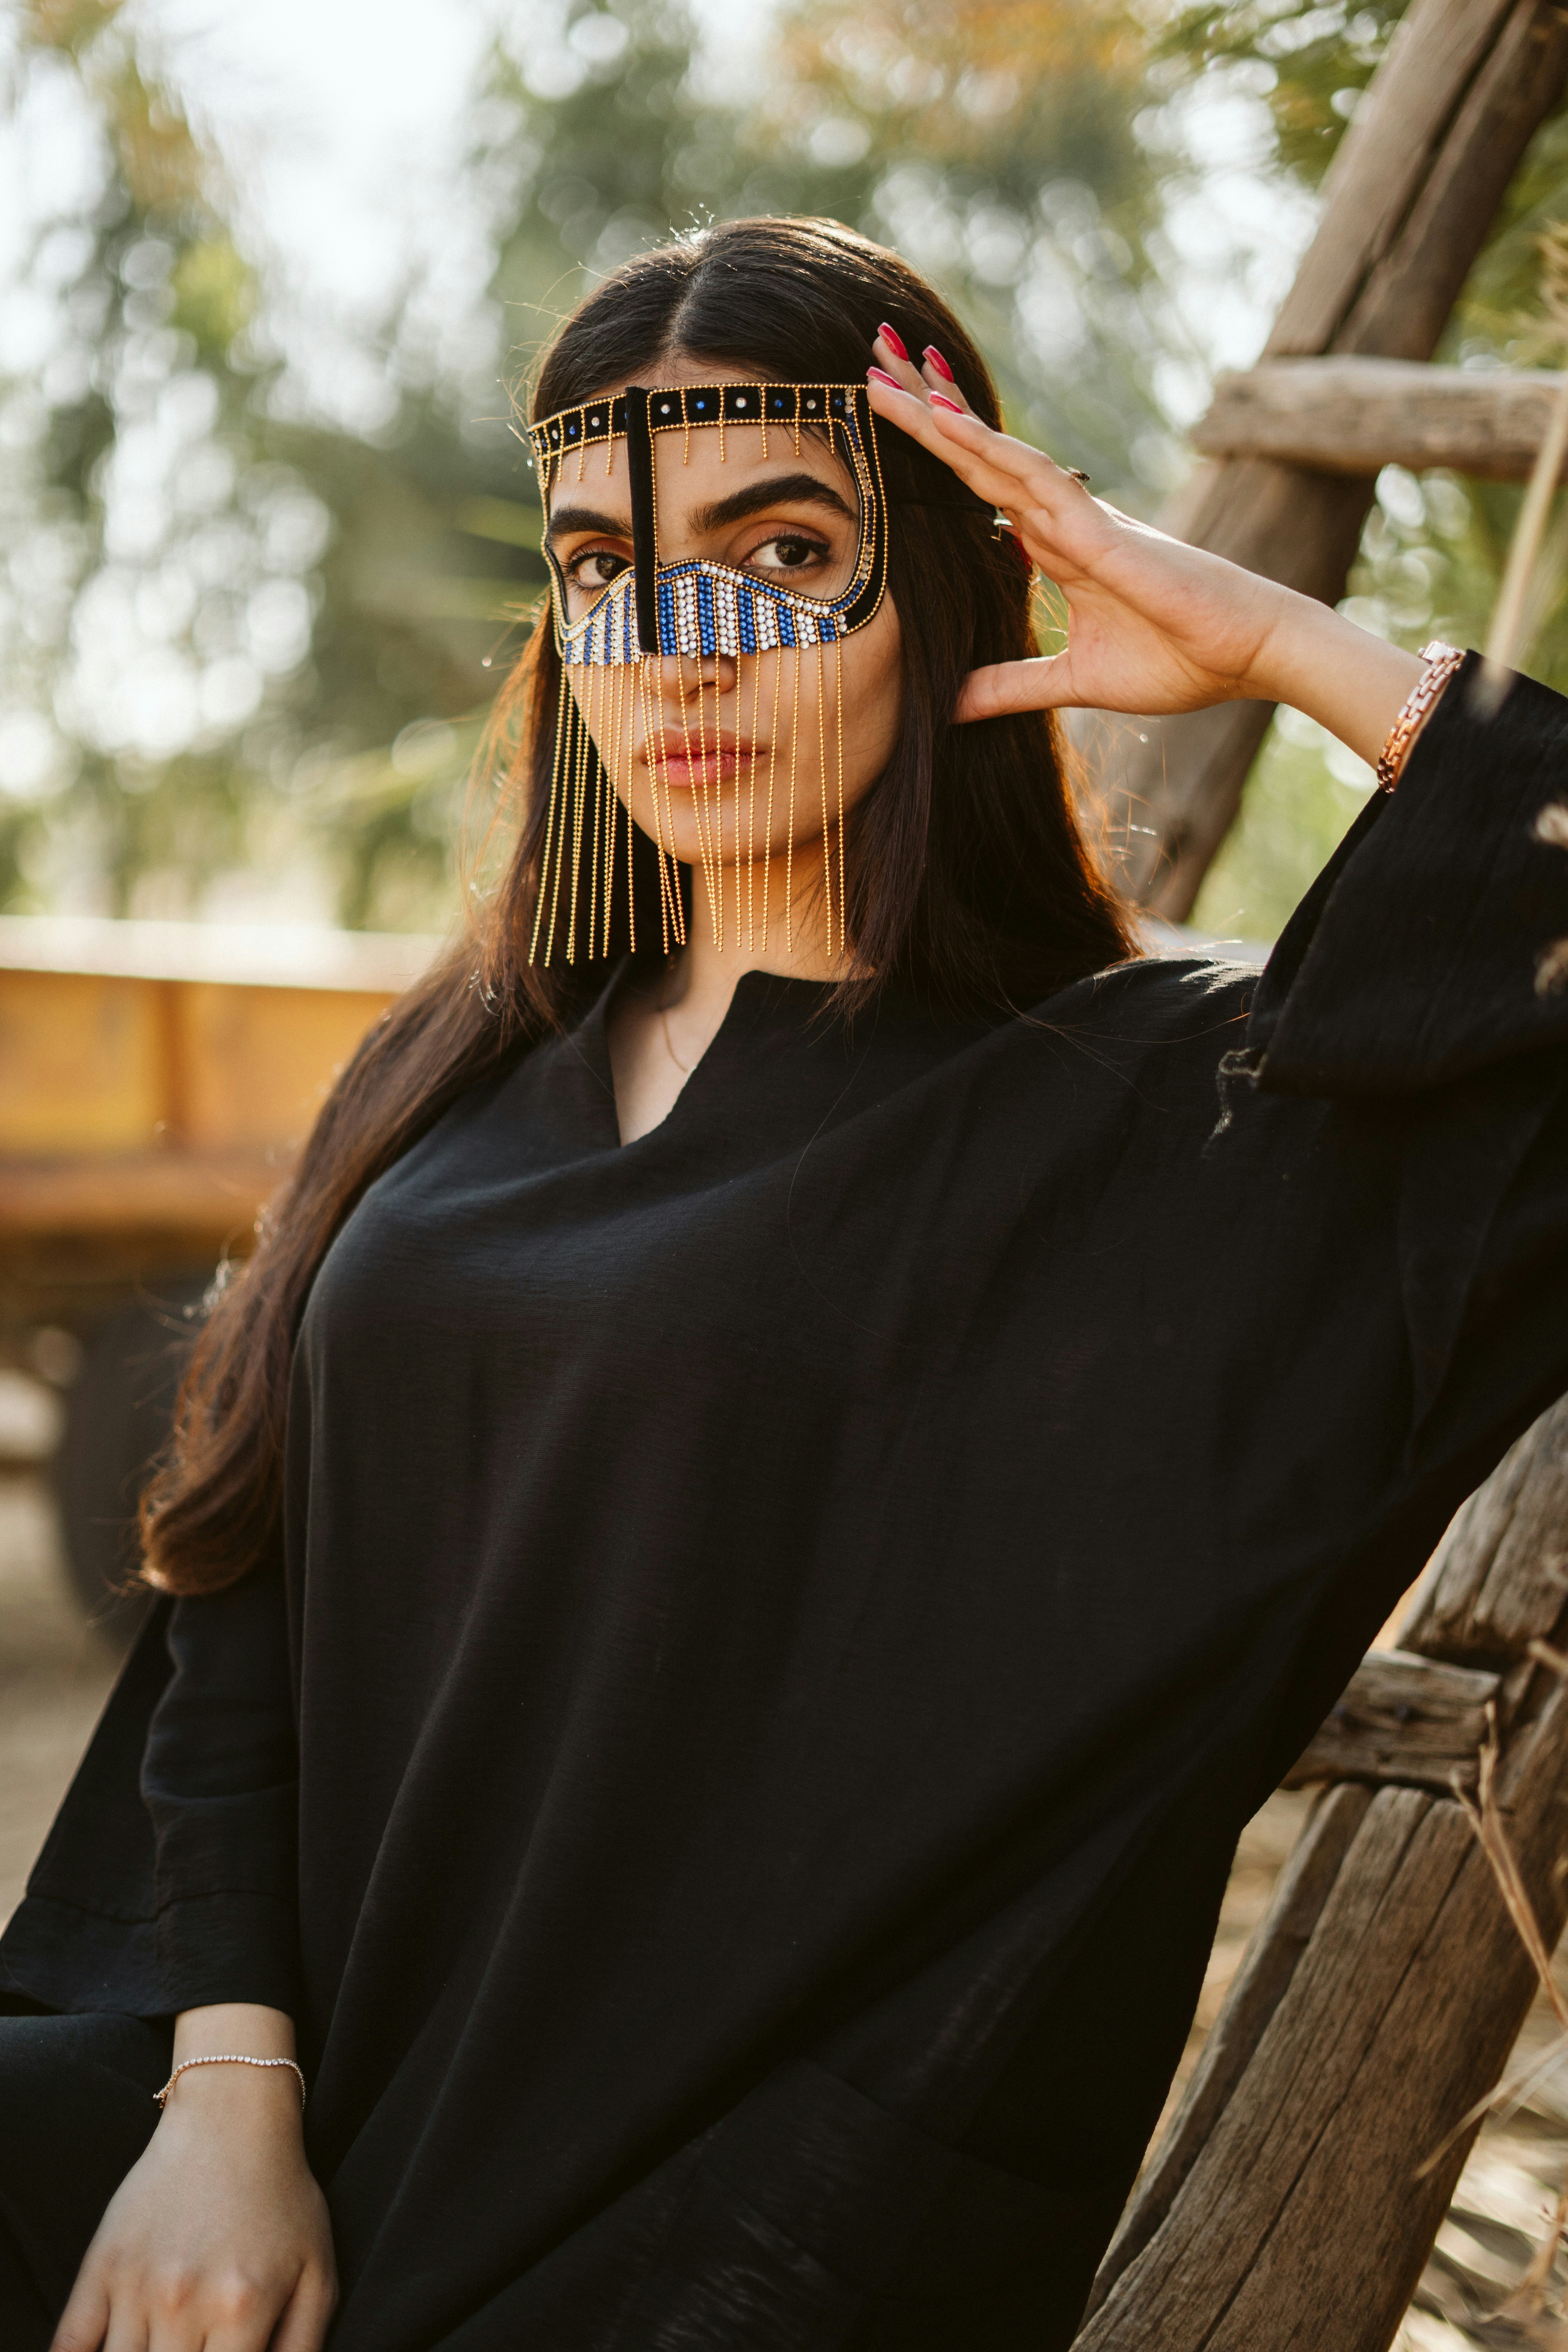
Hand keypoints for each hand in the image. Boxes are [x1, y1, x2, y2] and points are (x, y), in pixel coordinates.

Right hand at [51, 2065, 335, 2351]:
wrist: (231, 2119)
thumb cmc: (281, 2197)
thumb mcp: (316, 2273)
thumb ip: (301, 2349)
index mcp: (241, 2311)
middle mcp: (184, 2303)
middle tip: (193, 2347)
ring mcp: (136, 2285)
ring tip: (163, 2342)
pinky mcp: (102, 2265)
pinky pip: (69, 2345)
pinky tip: (107, 2349)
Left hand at [866, 333, 1420, 760]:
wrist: (1248, 656)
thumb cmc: (1179, 660)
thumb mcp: (1073, 682)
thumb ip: (1011, 687)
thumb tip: (951, 706)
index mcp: (1054, 548)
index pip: (980, 488)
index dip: (937, 452)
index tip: (889, 418)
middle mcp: (1060, 521)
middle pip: (977, 455)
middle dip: (924, 413)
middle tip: (870, 363)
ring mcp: (1080, 519)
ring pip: (996, 454)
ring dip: (940, 418)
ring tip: (886, 375)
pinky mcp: (1102, 532)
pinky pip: (1037, 481)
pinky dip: (991, 450)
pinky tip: (949, 422)